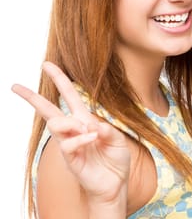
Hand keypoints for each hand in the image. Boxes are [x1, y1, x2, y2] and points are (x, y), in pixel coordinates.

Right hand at [12, 61, 129, 206]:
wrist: (115, 184)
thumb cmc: (116, 160)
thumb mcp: (118, 139)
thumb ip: (108, 130)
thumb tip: (92, 126)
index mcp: (86, 120)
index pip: (70, 97)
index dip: (60, 80)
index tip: (47, 65)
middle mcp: (74, 130)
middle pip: (49, 110)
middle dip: (33, 97)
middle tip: (15, 86)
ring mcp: (69, 144)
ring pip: (56, 124)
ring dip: (70, 123)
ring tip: (87, 130)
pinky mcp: (70, 159)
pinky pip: (68, 144)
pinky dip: (81, 139)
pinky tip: (91, 140)